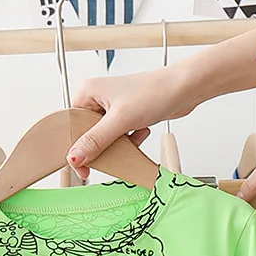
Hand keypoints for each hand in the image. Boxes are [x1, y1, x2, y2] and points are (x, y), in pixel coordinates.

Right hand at [68, 68, 195, 179]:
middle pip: (87, 133)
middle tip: (113, 152)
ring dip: (119, 144)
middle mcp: (98, 97)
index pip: (70, 125)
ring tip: (131, 137)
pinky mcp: (127, 115)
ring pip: (105, 137)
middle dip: (102, 145)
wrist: (184, 89)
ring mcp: (113, 106)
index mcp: (88, 91)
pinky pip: (120, 136)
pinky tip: (140, 132)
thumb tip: (75, 157)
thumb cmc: (154, 92)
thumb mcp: (120, 121)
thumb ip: (96, 141)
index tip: (82, 166)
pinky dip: (130, 140)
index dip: (75, 147)